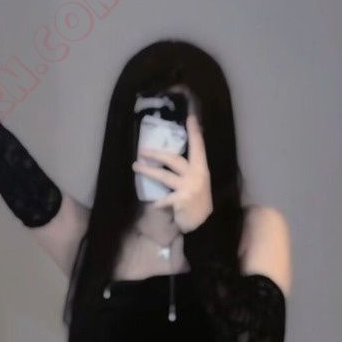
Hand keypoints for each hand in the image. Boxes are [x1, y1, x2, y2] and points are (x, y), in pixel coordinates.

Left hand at [131, 113, 212, 232]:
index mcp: (202, 169)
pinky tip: (151, 204)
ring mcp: (188, 188)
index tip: (191, 117)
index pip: (199, 147)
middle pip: (174, 160)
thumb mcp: (200, 183)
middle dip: (157, 154)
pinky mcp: (181, 201)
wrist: (206, 224)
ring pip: (164, 176)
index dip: (195, 132)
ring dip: (148, 171)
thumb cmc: (199, 202)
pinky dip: (157, 202)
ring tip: (136, 166)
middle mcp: (196, 176)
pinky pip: (164, 200)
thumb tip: (175, 157)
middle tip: (142, 151)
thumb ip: (191, 171)